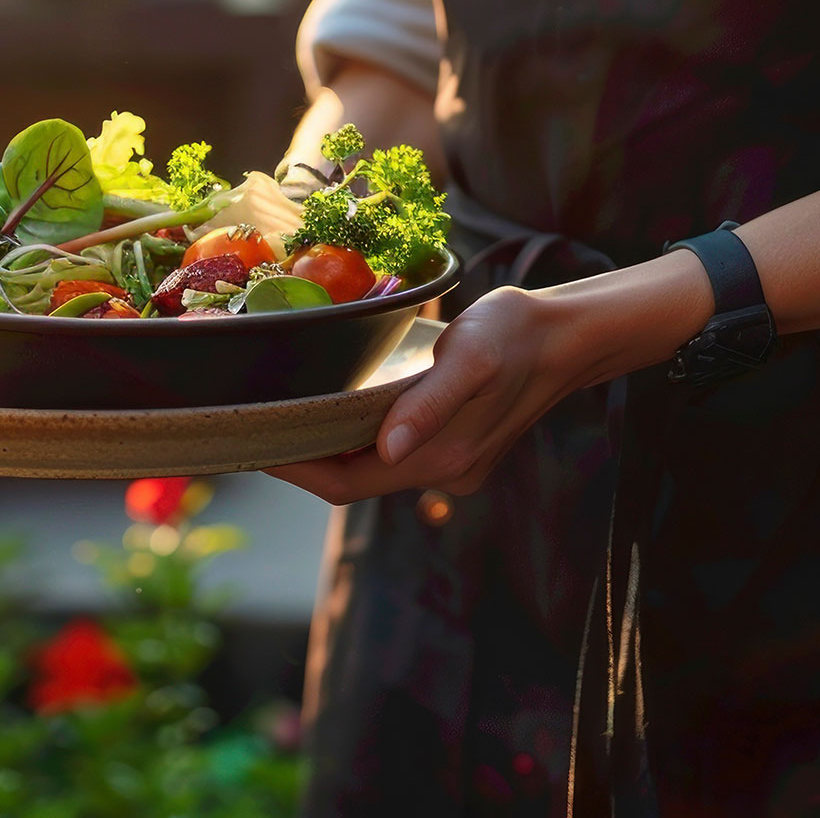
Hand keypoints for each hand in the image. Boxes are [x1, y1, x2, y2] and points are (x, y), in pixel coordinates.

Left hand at [268, 287, 587, 502]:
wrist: (567, 335)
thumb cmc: (515, 335)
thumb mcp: (471, 359)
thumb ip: (428, 404)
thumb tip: (388, 449)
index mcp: (441, 458)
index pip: (345, 484)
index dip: (296, 470)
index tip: (253, 444)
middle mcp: (443, 473)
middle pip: (353, 481)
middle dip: (304, 460)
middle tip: (254, 426)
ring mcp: (452, 466)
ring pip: (372, 469)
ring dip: (330, 450)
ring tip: (284, 416)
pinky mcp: (457, 449)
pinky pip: (393, 455)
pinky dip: (358, 439)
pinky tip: (337, 411)